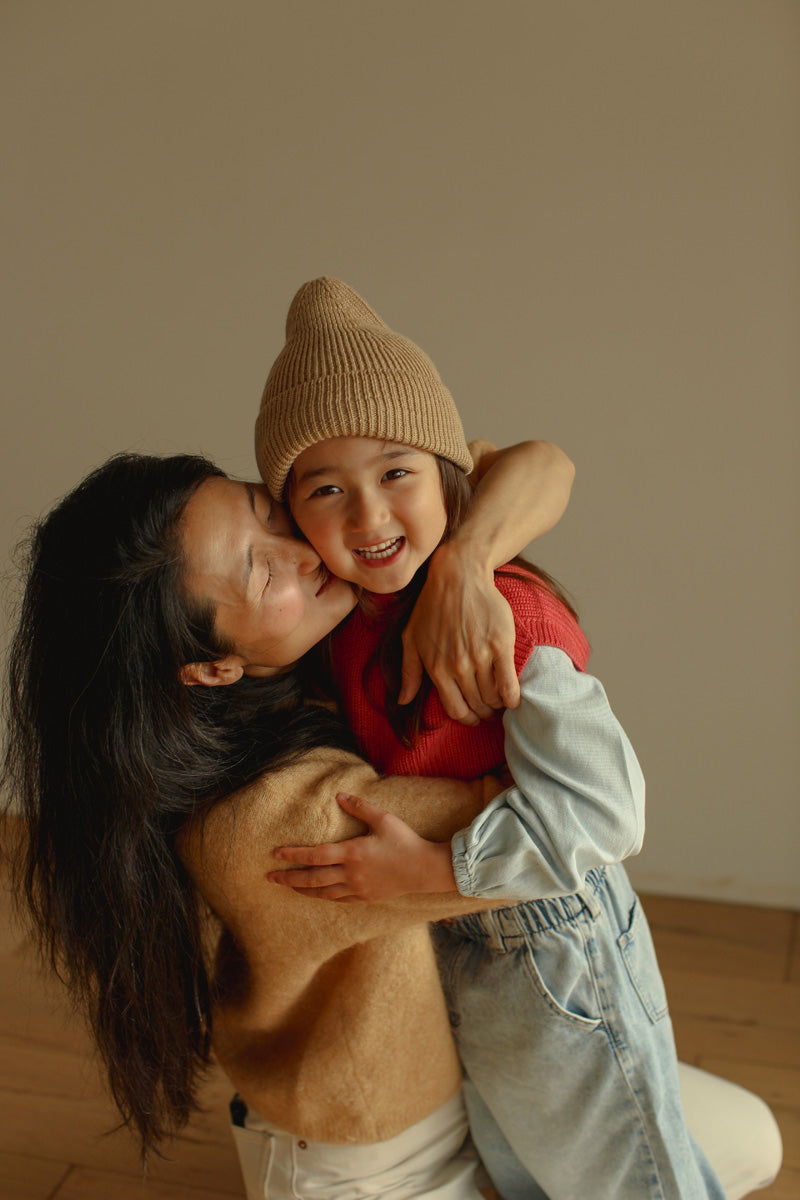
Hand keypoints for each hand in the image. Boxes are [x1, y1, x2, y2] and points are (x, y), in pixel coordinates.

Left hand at [268, 793, 456, 900]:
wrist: (425, 869)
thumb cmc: (405, 841)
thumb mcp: (383, 818)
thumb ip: (359, 807)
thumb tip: (339, 795)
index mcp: (352, 853)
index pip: (315, 855)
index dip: (293, 855)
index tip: (276, 854)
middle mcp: (350, 873)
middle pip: (312, 878)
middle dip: (289, 878)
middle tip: (270, 877)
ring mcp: (357, 888)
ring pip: (322, 893)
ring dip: (302, 890)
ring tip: (288, 887)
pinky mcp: (365, 897)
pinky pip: (338, 900)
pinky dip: (323, 896)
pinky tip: (316, 894)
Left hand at [399, 541, 519, 723]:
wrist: (458, 577)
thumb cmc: (431, 607)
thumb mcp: (411, 639)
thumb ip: (409, 673)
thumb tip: (402, 701)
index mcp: (436, 668)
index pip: (456, 709)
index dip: (467, 718)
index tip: (474, 716)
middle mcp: (458, 666)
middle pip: (476, 704)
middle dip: (484, 712)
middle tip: (489, 709)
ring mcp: (480, 656)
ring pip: (492, 696)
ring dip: (497, 704)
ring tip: (499, 700)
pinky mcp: (500, 645)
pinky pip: (508, 683)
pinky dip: (512, 697)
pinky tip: (512, 698)